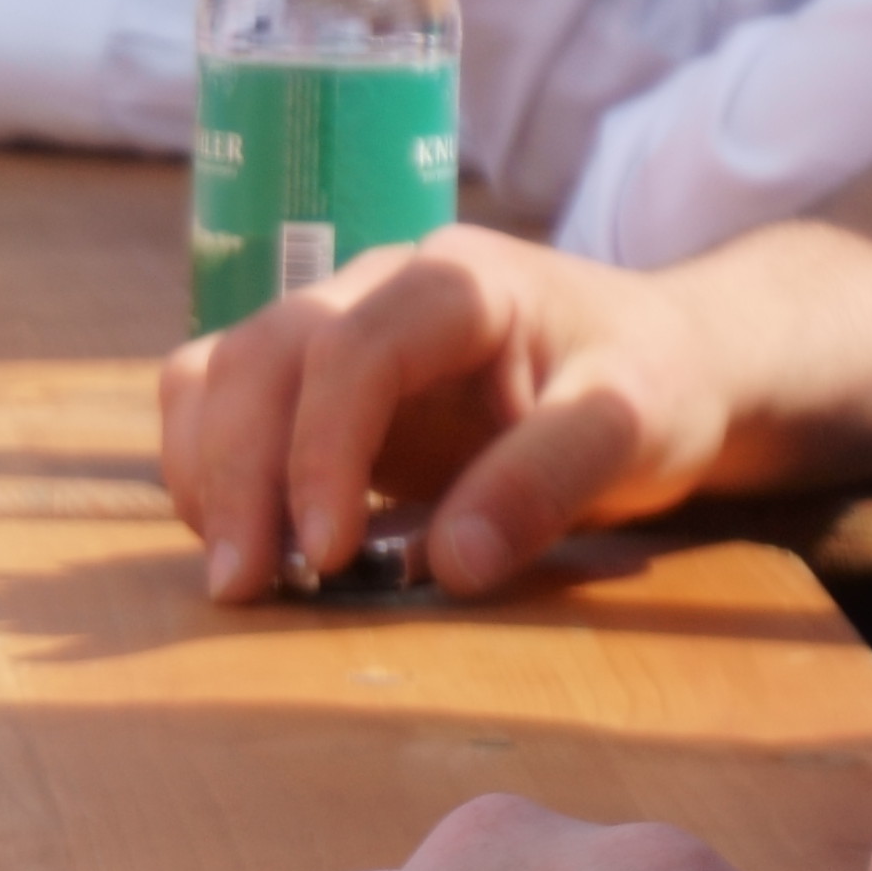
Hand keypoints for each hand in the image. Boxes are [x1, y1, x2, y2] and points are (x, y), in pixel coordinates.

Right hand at [157, 224, 745, 602]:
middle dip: (238, 470)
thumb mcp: (634, 425)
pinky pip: (224, 403)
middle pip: (264, 352)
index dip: (322, 450)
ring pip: (224, 371)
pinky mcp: (318, 384)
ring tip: (240, 576)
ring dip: (210, 470)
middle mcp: (381, 287)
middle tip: (246, 589)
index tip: (327, 555)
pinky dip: (212, 469)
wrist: (661, 363)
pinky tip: (248, 544)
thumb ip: (548, 479)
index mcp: (460, 281)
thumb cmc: (652, 383)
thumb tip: (446, 566)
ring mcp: (341, 329)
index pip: (353, 348)